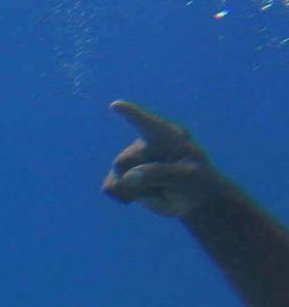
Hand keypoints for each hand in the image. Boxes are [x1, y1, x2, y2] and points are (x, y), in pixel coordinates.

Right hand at [103, 101, 229, 217]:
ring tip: (158, 190)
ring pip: (117, 177)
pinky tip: (136, 197)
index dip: (131, 114)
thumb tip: (128, 177)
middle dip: (139, 179)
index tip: (116, 106)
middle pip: (124, 162)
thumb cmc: (197, 181)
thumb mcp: (187, 177)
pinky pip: (109, 187)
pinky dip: (121, 196)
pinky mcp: (123, 177)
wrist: (192, 200)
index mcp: (167, 136)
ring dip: (135, 190)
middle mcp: (147, 144)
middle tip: (166, 186)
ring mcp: (133, 161)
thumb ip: (159, 173)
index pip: (147, 124)